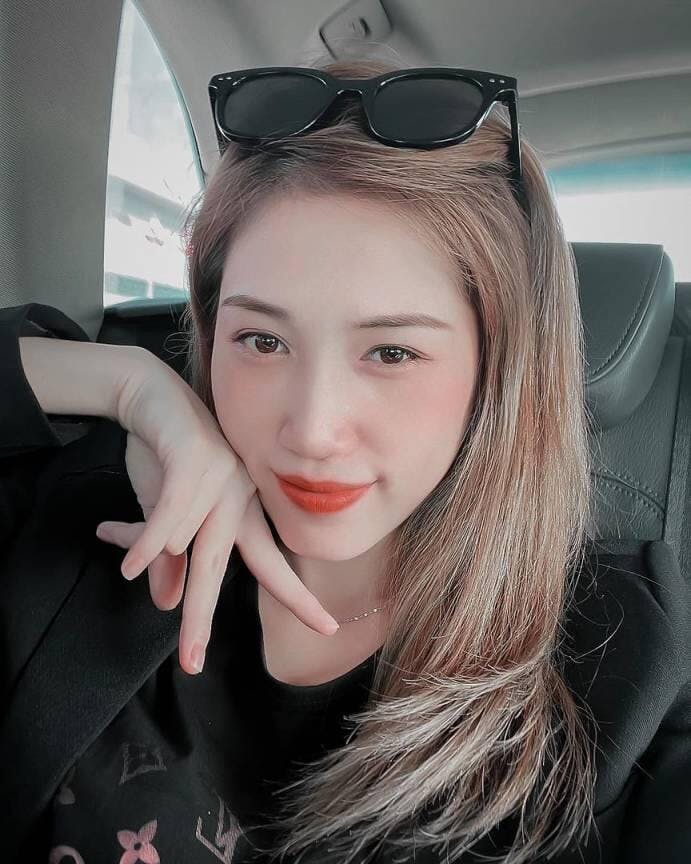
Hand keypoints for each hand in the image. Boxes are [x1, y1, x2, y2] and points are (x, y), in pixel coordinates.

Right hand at [95, 352, 339, 674]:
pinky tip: (131, 565)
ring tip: (149, 599)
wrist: (153, 396)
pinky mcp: (194, 458)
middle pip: (223, 567)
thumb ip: (169, 556)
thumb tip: (164, 601)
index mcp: (240, 515)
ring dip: (173, 580)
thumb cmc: (165, 456)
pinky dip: (147, 539)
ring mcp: (221, 478)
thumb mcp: (165, 515)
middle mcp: (238, 500)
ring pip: (197, 546)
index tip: (327, 626)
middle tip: (194, 663)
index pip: (271, 564)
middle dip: (204, 617)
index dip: (296, 595)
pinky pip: (171, 509)